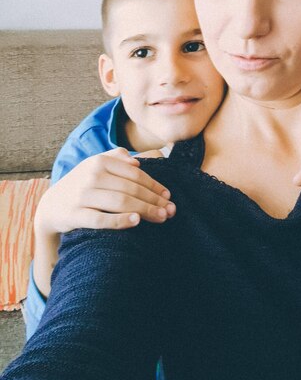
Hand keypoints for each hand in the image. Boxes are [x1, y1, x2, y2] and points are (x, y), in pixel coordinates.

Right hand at [35, 147, 175, 235]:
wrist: (52, 205)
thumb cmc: (83, 184)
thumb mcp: (96, 165)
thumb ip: (117, 157)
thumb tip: (137, 161)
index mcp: (100, 161)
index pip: (135, 174)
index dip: (154, 185)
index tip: (168, 196)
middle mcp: (91, 176)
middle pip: (131, 189)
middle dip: (154, 200)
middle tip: (170, 210)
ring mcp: (82, 196)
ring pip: (120, 202)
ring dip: (144, 210)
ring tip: (161, 217)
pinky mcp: (75, 215)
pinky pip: (101, 219)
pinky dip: (119, 220)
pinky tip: (136, 221)